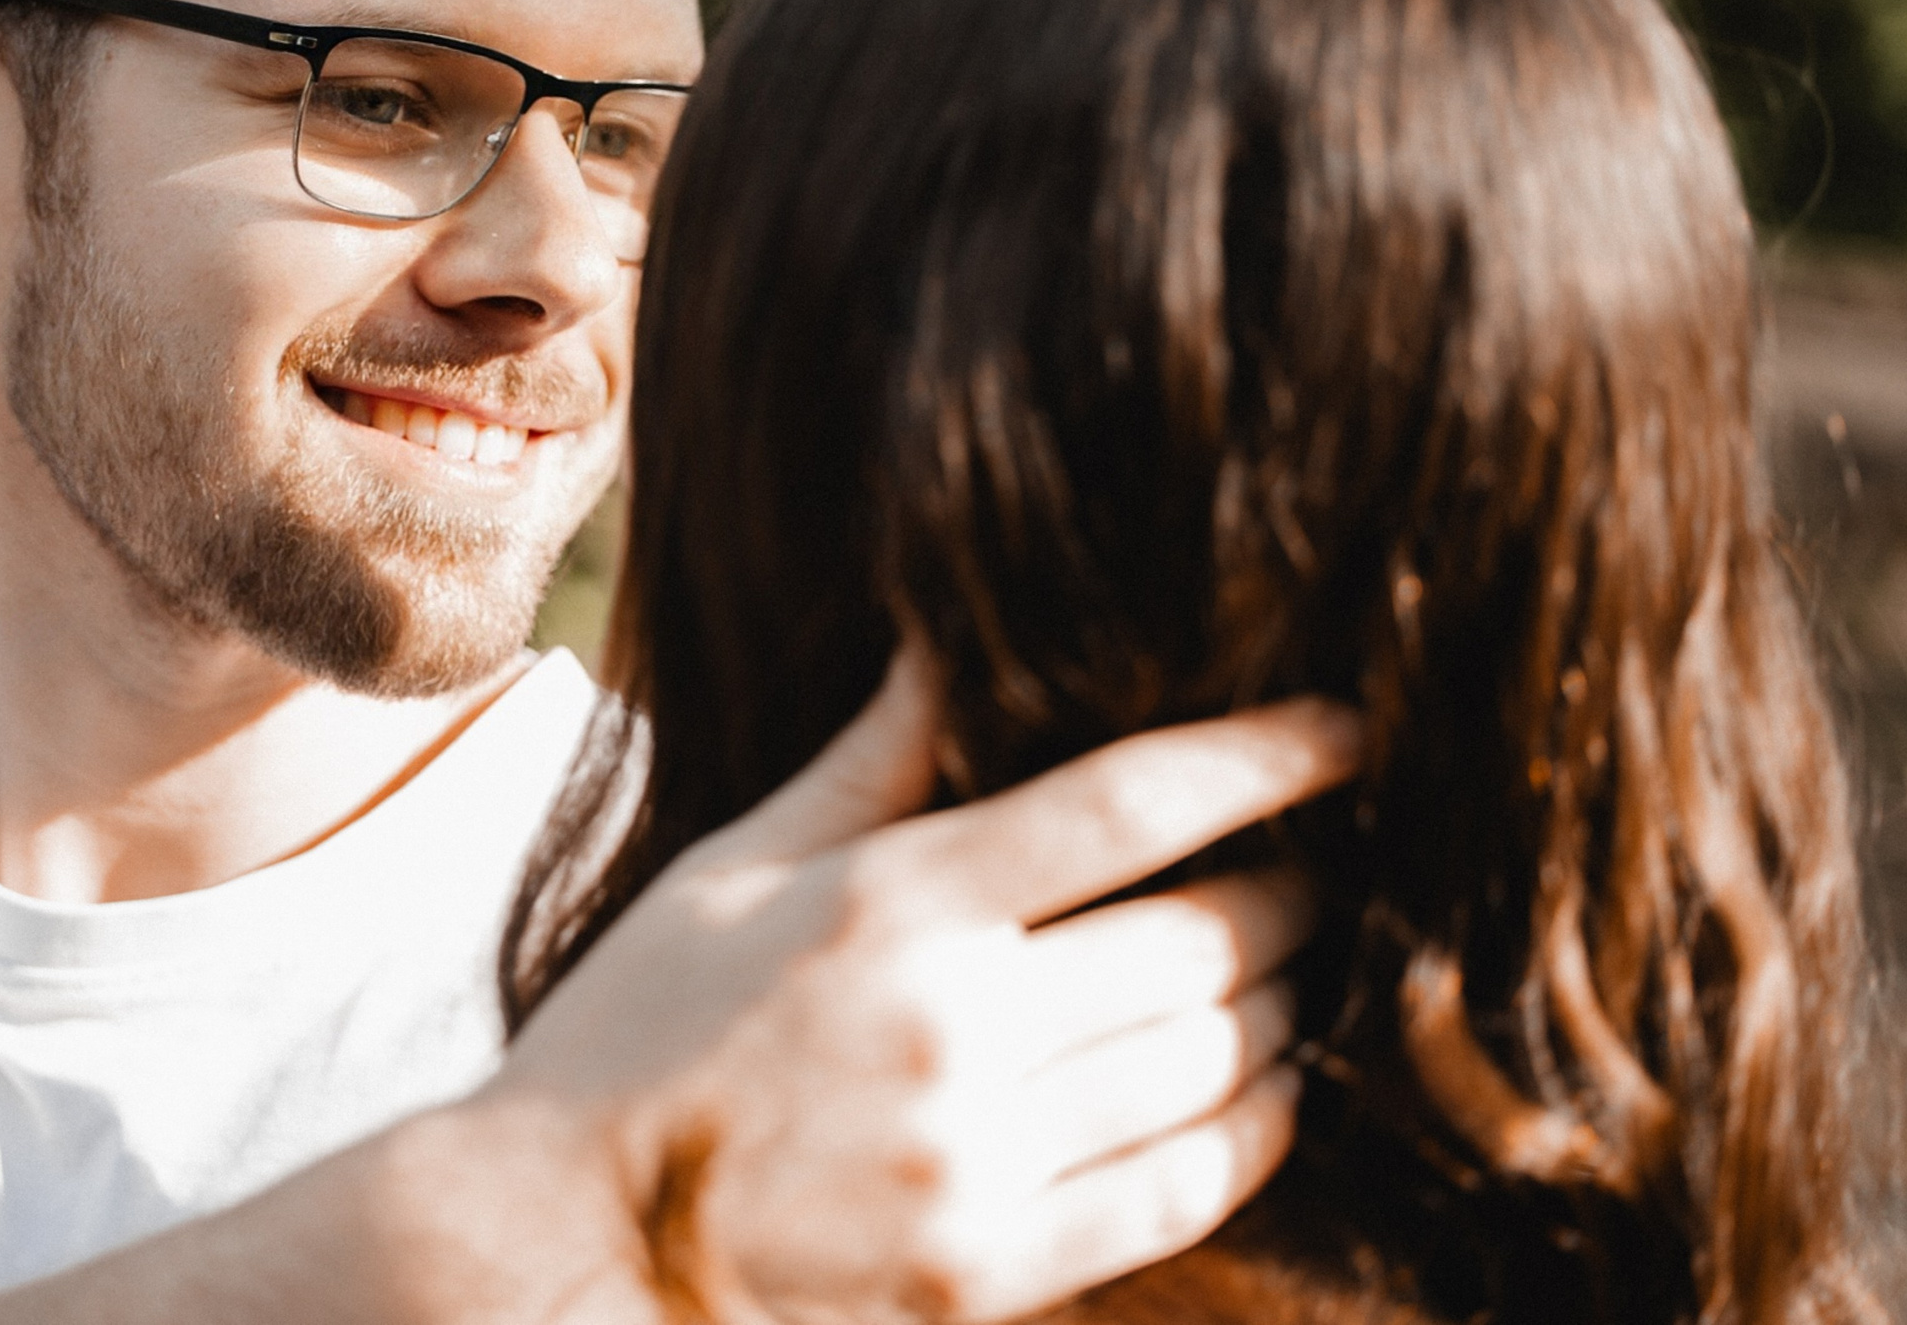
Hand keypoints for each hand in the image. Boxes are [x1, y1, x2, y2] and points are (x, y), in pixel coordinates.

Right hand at [485, 652, 1361, 1324]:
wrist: (561, 1242)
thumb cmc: (638, 1033)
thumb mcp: (728, 870)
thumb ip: (865, 764)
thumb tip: (945, 644)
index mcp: (891, 903)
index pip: (1126, 802)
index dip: (1262, 756)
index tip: (1345, 727)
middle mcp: (953, 1025)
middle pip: (1203, 940)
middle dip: (1291, 893)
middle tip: (1317, 870)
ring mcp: (978, 1158)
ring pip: (1212, 1062)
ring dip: (1286, 1009)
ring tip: (1297, 975)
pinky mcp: (990, 1271)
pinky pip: (1182, 1189)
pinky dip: (1255, 1130)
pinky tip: (1270, 1091)